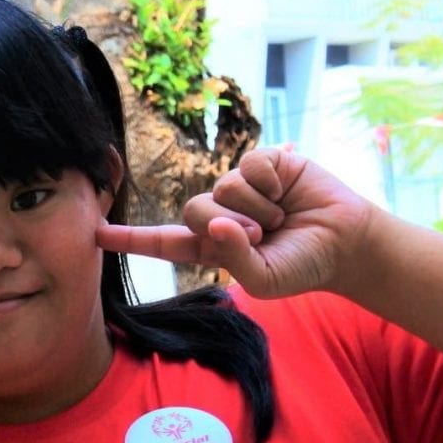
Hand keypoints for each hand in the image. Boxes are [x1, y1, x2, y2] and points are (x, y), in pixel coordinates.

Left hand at [96, 148, 376, 298]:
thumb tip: (216, 225)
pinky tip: (287, 191)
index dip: (129, 238)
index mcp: (210, 246)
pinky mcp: (263, 164)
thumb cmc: (303, 265)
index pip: (163, 242)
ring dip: (257, 207)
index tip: (94, 234)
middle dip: (231, 225)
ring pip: (222, 186)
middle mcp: (218, 214)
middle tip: (264, 235)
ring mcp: (238, 187)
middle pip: (193, 209)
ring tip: (281, 216)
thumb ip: (236, 260)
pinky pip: (249, 165)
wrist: (347, 244)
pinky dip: (271, 182)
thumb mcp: (267, 279)